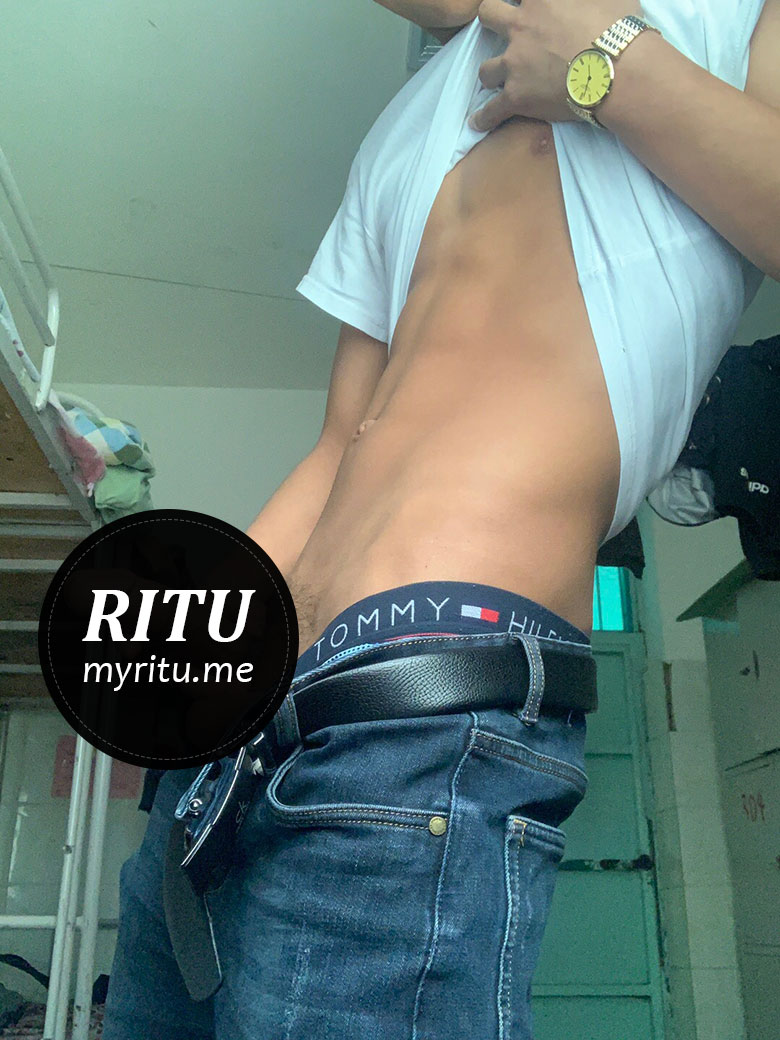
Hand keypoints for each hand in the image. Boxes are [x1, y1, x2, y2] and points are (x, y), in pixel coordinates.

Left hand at [470, 0, 640, 130]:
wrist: (618, 70)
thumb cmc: (619, 29)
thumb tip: (590, 0)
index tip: (519, 2)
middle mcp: (521, 26)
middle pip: (488, 15)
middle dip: (492, 20)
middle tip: (500, 30)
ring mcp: (514, 64)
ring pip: (485, 69)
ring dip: (490, 74)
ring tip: (495, 81)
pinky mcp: (516, 97)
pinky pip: (490, 111)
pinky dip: (484, 117)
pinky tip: (478, 122)